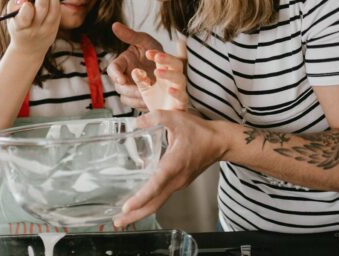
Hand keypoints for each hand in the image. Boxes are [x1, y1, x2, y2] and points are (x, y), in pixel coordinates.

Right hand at [6, 0, 59, 56]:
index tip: (26, 4)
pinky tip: (51, 1)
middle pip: (42, 8)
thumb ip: (13, 6)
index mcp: (20, 27)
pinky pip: (58, 12)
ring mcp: (46, 30)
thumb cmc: (18, 28)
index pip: (25, 14)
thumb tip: (24, 0)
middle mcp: (34, 29)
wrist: (29, 50)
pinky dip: (56, 2)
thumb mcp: (10, 19)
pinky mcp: (55, 29)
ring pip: (54, 9)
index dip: (26, 5)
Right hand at [107, 22, 162, 109]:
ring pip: (126, 98)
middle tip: (140, 90)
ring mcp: (130, 89)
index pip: (112, 69)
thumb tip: (115, 24)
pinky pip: (135, 105)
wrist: (168, 65)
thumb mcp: (145, 41)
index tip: (122, 79)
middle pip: (119, 86)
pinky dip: (142, 105)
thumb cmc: (155, 51)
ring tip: (147, 97)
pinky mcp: (137, 99)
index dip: (115, 75)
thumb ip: (131, 35)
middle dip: (129, 89)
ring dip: (135, 98)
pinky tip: (152, 103)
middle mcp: (123, 77)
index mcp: (122, 63)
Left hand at [113, 110, 224, 227]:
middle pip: (154, 203)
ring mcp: (179, 184)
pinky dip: (148, 204)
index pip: (156, 185)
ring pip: (158, 202)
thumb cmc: (201, 132)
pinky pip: (162, 197)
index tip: (127, 207)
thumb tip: (137, 122)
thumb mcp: (177, 118)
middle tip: (118, 222)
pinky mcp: (179, 183)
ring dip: (141, 212)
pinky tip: (138, 203)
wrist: (220, 143)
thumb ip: (156, 117)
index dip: (141, 197)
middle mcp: (176, 179)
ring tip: (123, 218)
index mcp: (174, 165)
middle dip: (135, 215)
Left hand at [132, 39, 188, 110]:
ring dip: (169, 74)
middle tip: (157, 56)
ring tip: (157, 72)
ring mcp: (178, 91)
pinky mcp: (181, 104)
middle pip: (176, 65)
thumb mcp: (144, 88)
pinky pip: (182, 97)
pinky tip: (170, 90)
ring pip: (180, 79)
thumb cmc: (157, 101)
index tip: (147, 53)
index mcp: (165, 74)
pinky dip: (177, 93)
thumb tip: (135, 71)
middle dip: (167, 59)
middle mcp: (173, 80)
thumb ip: (140, 79)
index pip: (163, 60)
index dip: (157, 54)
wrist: (164, 120)